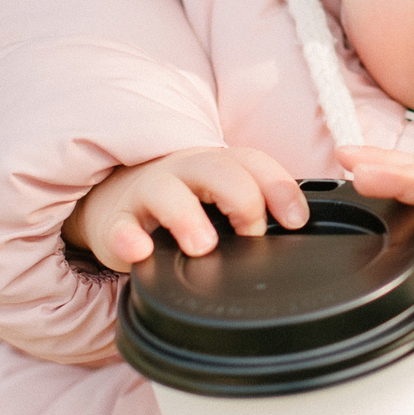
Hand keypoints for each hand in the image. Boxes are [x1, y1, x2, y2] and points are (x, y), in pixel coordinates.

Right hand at [64, 146, 307, 269]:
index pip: (253, 164)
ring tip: (202, 246)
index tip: (296, 221)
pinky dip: (128, 237)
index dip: (279, 188)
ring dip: (187, 216)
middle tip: (251, 234)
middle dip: (241, 198)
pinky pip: (119, 226)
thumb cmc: (185, 204)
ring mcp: (148, 193)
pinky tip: (140, 251)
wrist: (119, 205)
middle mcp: (185, 172)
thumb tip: (297, 232)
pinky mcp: (116, 222)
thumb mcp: (222, 201)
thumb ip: (255, 210)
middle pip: (216, 169)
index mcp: (217, 166)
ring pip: (167, 191)